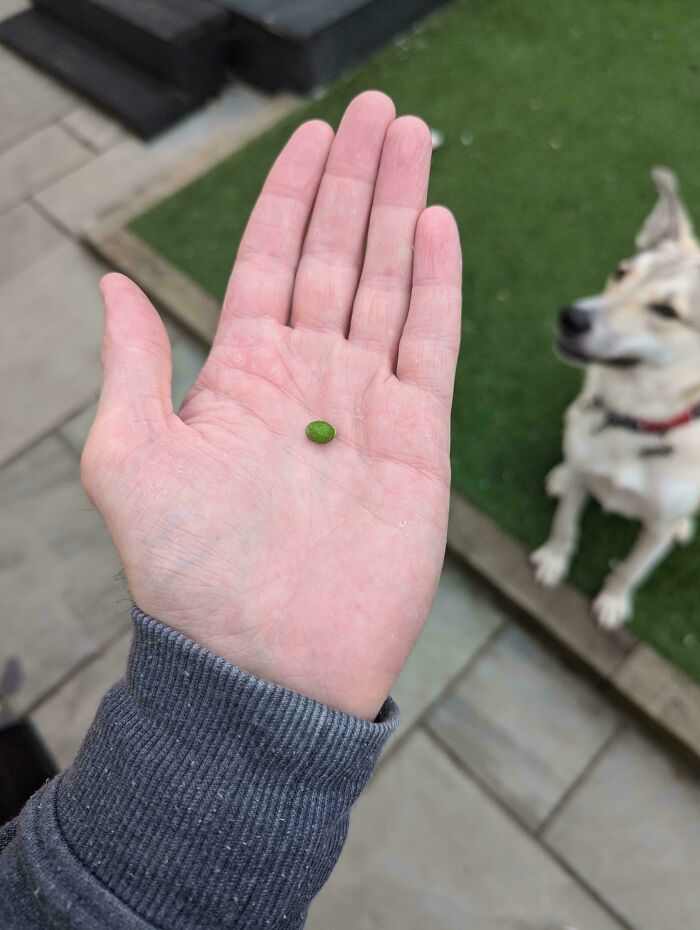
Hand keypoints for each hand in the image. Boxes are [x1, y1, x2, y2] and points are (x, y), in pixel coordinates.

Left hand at [82, 91, 461, 719]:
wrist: (264, 663)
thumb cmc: (189, 574)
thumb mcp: (129, 460)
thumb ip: (131, 367)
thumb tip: (110, 288)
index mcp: (242, 374)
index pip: (270, 259)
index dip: (289, 196)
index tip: (309, 136)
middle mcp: (308, 377)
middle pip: (337, 255)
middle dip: (357, 182)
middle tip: (379, 113)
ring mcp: (367, 404)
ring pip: (389, 284)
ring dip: (402, 212)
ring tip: (415, 144)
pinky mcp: (418, 440)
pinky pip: (432, 347)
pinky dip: (438, 286)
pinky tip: (438, 227)